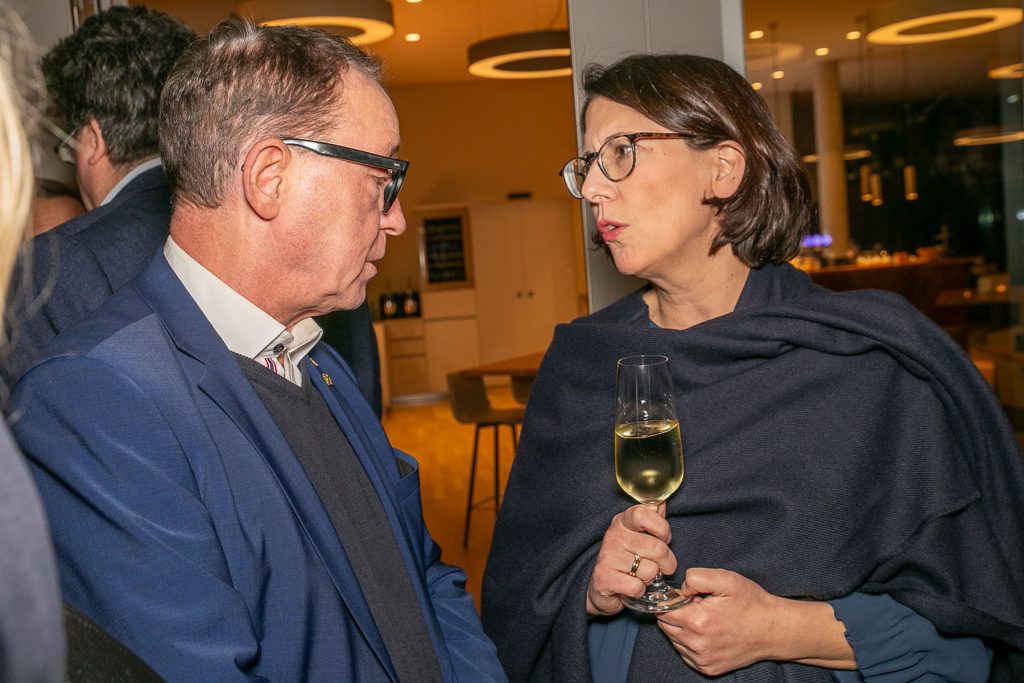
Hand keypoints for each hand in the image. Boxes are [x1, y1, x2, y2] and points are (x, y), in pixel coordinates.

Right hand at [586, 504, 677, 616]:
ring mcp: (607, 556)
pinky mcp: (604, 578)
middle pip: (657, 548)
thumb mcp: (638, 535)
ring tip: (640, 575)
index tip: (664, 538)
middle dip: (667, 563)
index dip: (662, 528)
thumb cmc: (626, 558)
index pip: (644, 514)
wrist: (601, 586)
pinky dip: (639, 591)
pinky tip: (631, 586)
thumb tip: (662, 502)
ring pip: (650, 571)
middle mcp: (613, 535)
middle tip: (660, 566)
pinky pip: (637, 587)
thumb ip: (652, 520)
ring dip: (650, 578)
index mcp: (622, 521)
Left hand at [655, 568, 853, 675]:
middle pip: (665, 625)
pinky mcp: (707, 668)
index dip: (672, 600)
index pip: (662, 610)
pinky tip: (709, 633)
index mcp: (697, 621)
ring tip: (707, 619)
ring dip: (682, 628)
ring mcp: (701, 659)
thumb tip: (679, 590)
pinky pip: (685, 653)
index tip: (687, 597)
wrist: (773, 630)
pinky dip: (690, 642)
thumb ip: (695, 578)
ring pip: (674, 640)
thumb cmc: (750, 603)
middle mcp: (696, 644)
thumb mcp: (725, 579)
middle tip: (699, 606)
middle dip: (676, 613)